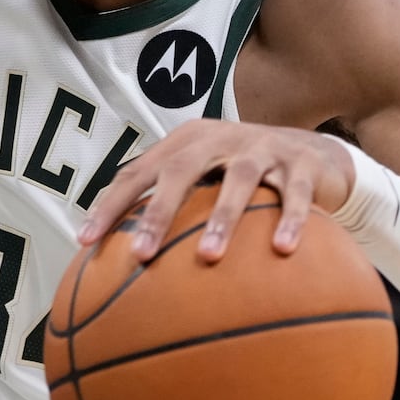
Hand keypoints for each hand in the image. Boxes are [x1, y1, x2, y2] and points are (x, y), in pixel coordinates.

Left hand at [78, 120, 355, 261]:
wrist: (315, 153)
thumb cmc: (243, 175)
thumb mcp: (203, 179)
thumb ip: (168, 207)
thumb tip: (119, 260)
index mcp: (185, 143)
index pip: (137, 172)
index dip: (110, 205)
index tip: (85, 242)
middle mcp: (219, 139)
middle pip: (181, 170)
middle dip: (158, 212)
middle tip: (141, 254)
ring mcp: (262, 149)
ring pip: (239, 181)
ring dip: (222, 219)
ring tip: (208, 256)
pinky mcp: (301, 164)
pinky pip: (294, 193)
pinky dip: (289, 220)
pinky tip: (282, 249)